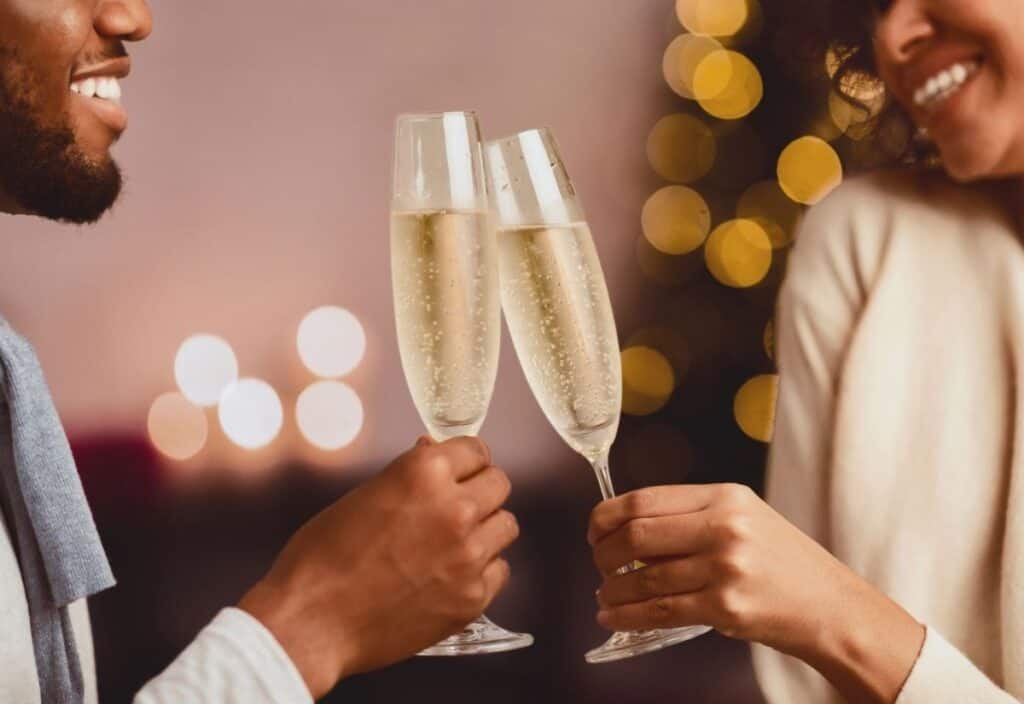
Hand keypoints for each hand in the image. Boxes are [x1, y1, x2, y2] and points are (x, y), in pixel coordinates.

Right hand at [239, 436, 518, 698]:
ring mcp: (468, 555)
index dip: (466, 461)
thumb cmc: (321, 559)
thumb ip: (409, 476)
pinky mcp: (472, 597)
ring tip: (455, 543)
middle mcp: (455, 508)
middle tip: (459, 506)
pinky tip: (453, 576)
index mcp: (424, 473)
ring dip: (485, 530)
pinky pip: (500, 571)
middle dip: (480, 491)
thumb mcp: (363, 496)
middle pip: (499, 484)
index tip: (462, 471)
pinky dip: (482, 571)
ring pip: (506, 526)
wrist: (311, 622)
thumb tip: (434, 454)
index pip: (476, 450)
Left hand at [589, 484, 923, 703]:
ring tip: (605, 595)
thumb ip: (692, 515)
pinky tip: (613, 618)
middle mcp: (724, 527)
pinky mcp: (725, 607)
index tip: (595, 531)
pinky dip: (626, 616)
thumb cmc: (783, 562)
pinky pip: (659, 611)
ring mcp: (725, 568)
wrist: (831, 606)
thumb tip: (628, 528)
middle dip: (604, 553)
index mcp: (724, 497)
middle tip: (599, 565)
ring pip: (644, 578)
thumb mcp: (744, 517)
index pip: (644, 499)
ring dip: (612, 590)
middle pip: (637, 535)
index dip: (606, 517)